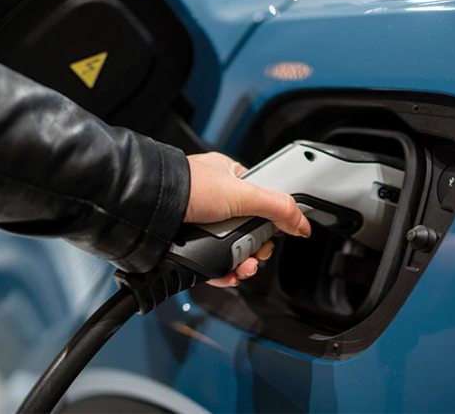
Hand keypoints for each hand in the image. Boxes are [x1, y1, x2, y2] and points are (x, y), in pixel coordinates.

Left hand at [186, 152, 310, 286]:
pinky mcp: (190, 246)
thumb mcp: (243, 193)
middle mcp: (215, 201)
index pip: (261, 200)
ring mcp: (201, 225)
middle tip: (258, 253)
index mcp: (229, 178)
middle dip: (257, 247)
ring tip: (244, 267)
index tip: (276, 233)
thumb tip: (304, 225)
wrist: (151, 209)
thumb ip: (279, 208)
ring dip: (243, 263)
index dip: (271, 220)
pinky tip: (230, 275)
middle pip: (249, 230)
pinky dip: (224, 272)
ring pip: (232, 249)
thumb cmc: (187, 187)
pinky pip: (213, 263)